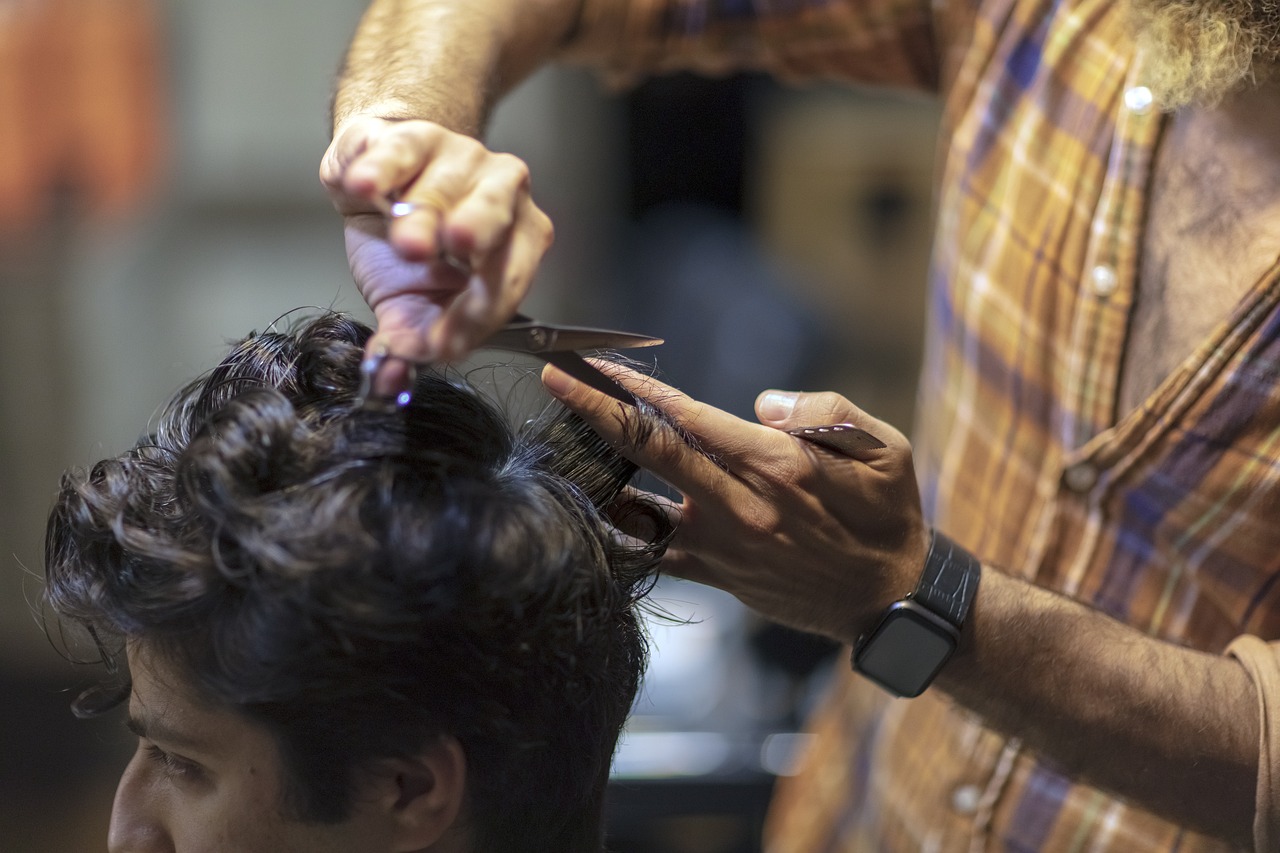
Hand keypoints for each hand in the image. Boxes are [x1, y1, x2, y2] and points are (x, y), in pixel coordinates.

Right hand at [320, 116, 553, 365]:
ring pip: (444, 183)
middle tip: (454, 254)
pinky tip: (365, 187)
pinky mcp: (409, 136)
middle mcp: (499, 190)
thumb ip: (408, 343)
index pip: (507, 280)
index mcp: (517, 239)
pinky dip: (380, 169)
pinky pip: (398, 150)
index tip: (445, 344)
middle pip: (494, 212)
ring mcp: (457, 155)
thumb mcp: (411, 306)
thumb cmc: (409, 250)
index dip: (476, 315)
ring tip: (406, 242)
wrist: (377, 182)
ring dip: (422, 214)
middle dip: (474, 234)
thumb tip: (390, 382)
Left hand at [542, 363, 930, 644]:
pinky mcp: (718, 575)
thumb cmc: (888, 513)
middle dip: (596, 411)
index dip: (636, 389)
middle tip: (554, 379)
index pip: (689, 418)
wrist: (891, 600)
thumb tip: (762, 404)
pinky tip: (594, 504)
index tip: (594, 365)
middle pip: (651, 451)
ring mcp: (724, 545)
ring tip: (562, 438)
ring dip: (599, 469)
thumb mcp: (885, 449)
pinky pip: (655, 554)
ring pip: (641, 505)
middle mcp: (741, 505)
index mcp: (778, 466)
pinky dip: (622, 529)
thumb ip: (825, 413)